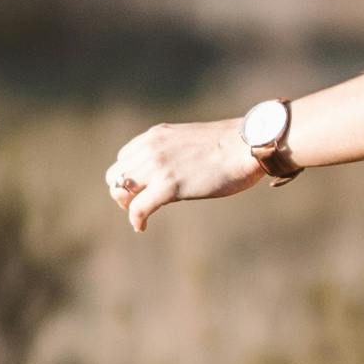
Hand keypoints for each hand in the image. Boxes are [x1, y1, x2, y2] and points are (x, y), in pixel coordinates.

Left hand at [104, 110, 260, 234]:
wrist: (248, 145)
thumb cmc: (231, 146)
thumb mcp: (192, 141)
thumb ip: (176, 152)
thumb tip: (178, 168)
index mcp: (156, 135)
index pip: (125, 157)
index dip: (129, 176)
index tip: (141, 190)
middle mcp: (151, 148)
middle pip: (116, 174)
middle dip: (123, 192)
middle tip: (139, 204)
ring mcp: (158, 166)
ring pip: (121, 190)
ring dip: (128, 206)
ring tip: (142, 215)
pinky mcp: (168, 185)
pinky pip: (138, 208)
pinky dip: (136, 220)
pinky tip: (143, 227)